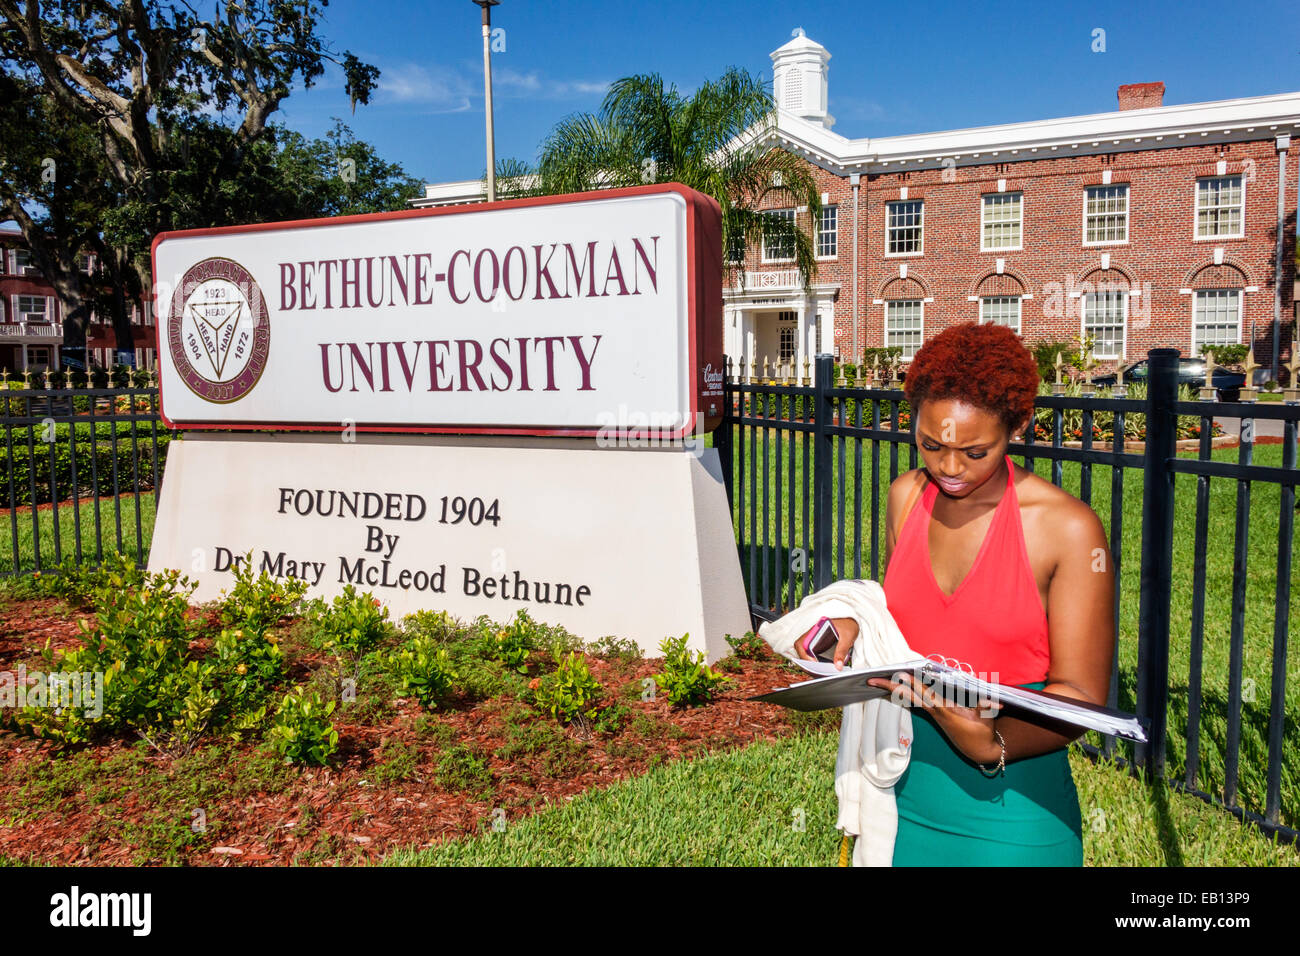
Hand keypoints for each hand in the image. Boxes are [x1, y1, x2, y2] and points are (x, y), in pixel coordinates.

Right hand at [792, 617, 858, 668]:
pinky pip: (812, 654)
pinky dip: (816, 662)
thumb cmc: (848, 624)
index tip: (814, 665)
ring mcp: (813, 639)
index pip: (801, 644)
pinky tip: (824, 669)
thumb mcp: (847, 636)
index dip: (804, 656)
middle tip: (818, 674)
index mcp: (815, 629)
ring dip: (811, 664)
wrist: (851, 618)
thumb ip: (842, 651)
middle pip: (802, 651)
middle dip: (807, 663)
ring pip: (806, 654)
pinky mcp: (818, 644)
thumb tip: (838, 666)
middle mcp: (811, 634)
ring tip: (822, 674)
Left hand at [867, 672, 1002, 764]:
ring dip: (894, 689)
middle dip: (890, 688)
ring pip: (910, 698)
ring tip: (878, 681)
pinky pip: (916, 701)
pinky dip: (905, 693)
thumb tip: (995, 702)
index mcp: (945, 710)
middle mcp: (935, 711)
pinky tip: (896, 688)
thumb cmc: (983, 732)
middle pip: (909, 696)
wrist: (980, 750)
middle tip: (871, 680)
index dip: (911, 684)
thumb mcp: (986, 720)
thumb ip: (987, 707)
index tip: (898, 675)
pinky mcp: (935, 714)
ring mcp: (933, 713)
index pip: (924, 693)